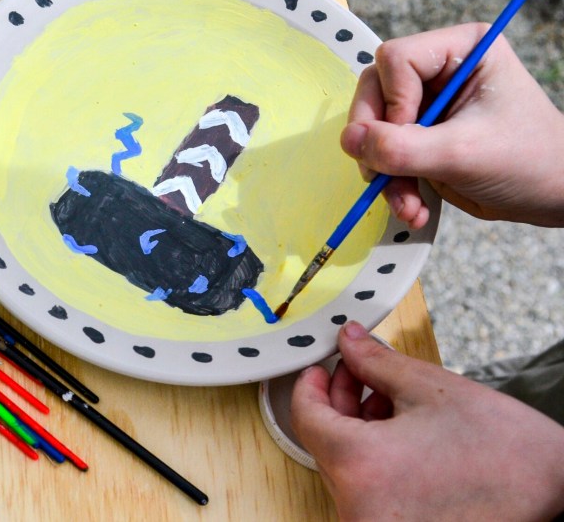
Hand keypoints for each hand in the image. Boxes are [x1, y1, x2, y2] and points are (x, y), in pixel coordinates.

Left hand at [290, 322, 563, 521]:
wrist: (558, 490)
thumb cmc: (506, 451)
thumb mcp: (431, 389)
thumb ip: (376, 362)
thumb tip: (348, 341)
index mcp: (360, 467)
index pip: (306, 416)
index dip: (310, 384)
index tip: (318, 367)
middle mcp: (359, 506)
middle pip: (326, 442)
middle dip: (340, 402)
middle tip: (357, 372)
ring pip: (346, 465)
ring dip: (358, 429)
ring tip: (387, 398)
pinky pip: (366, 487)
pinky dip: (374, 458)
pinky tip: (398, 431)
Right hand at [342, 23, 563, 227]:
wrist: (552, 197)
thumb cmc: (530, 161)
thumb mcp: (461, 153)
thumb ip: (401, 147)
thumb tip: (348, 140)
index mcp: (461, 52)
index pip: (396, 60)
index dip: (393, 101)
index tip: (410, 136)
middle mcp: (440, 71)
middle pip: (375, 93)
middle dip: (381, 143)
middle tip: (389, 176)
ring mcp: (427, 105)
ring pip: (373, 128)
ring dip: (384, 172)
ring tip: (408, 205)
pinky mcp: (420, 136)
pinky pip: (384, 154)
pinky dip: (392, 185)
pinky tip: (413, 207)